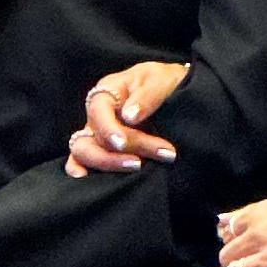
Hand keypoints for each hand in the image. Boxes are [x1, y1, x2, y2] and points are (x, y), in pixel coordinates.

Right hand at [65, 58, 190, 176]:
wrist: (181, 94)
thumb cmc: (166, 83)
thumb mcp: (161, 80)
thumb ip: (147, 96)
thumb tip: (129, 117)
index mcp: (108, 92)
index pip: (98, 111)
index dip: (108, 129)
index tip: (122, 143)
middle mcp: (98, 116)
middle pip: (89, 139)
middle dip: (113, 155)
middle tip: (146, 161)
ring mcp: (99, 136)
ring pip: (85, 154)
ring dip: (109, 165)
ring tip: (138, 169)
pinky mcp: (107, 152)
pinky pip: (86, 164)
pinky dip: (87, 174)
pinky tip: (98, 186)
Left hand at [216, 189, 266, 266]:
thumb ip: (253, 212)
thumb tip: (227, 219)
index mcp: (257, 214)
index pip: (228, 230)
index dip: (232, 237)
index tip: (238, 242)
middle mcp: (256, 235)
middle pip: (227, 253)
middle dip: (232, 257)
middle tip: (242, 260)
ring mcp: (266, 256)